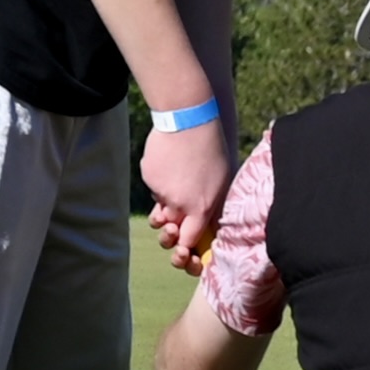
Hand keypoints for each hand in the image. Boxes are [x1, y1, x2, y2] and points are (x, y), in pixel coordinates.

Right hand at [140, 113, 235, 268]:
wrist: (188, 120)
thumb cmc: (211, 150)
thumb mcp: (221, 182)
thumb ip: (211, 207)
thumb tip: (208, 225)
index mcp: (199, 208)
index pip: (188, 242)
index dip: (186, 249)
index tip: (187, 248)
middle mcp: (178, 204)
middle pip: (169, 232)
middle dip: (170, 234)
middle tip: (173, 227)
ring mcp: (160, 191)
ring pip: (161, 208)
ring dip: (166, 204)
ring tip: (177, 184)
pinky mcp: (148, 177)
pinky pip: (154, 188)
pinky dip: (161, 181)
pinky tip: (171, 163)